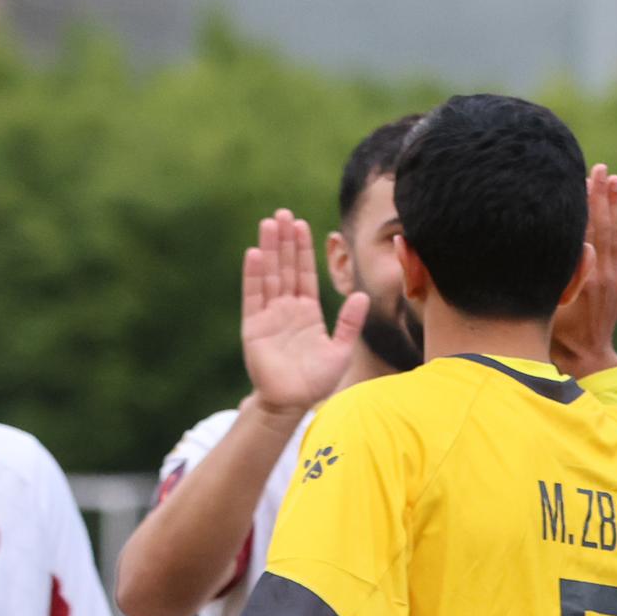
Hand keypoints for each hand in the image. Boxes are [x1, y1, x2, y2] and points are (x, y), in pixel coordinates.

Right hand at [241, 210, 361, 413]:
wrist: (292, 403)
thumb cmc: (317, 380)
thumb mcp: (341, 350)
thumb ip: (350, 323)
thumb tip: (362, 296)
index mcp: (307, 311)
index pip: (305, 273)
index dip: (303, 250)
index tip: (302, 225)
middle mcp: (287, 308)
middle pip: (286, 267)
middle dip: (285, 241)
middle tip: (284, 213)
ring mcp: (269, 315)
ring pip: (270, 275)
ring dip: (269, 249)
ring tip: (269, 223)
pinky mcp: (254, 326)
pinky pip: (254, 296)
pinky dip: (254, 275)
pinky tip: (255, 254)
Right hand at [547, 166, 616, 378]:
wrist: (586, 357)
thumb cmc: (555, 333)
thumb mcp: (545, 304)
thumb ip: (547, 279)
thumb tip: (533, 246)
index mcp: (581, 278)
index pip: (582, 232)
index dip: (582, 205)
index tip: (579, 179)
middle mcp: (600, 274)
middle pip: (601, 226)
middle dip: (600, 195)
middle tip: (601, 168)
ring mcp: (614, 278)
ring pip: (616, 235)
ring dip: (615, 205)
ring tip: (615, 179)